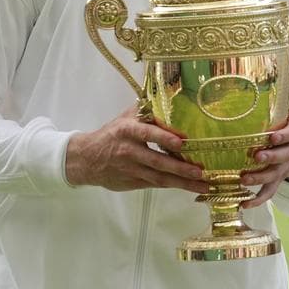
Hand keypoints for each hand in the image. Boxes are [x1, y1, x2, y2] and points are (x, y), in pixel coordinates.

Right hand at [64, 106, 207, 193]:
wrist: (86, 158)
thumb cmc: (113, 133)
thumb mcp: (126, 117)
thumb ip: (148, 111)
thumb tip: (173, 102)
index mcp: (128, 130)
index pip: (148, 133)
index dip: (164, 137)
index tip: (182, 142)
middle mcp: (129, 151)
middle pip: (157, 161)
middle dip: (180, 168)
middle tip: (200, 172)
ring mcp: (131, 169)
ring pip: (158, 177)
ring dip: (182, 182)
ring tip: (202, 184)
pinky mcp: (132, 183)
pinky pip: (155, 184)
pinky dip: (172, 185)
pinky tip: (188, 186)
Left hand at [240, 114, 288, 208]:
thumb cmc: (285, 128)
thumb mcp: (286, 115)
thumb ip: (273, 106)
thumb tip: (249, 83)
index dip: (282, 136)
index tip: (272, 136)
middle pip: (282, 156)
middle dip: (270, 157)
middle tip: (257, 157)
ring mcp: (283, 169)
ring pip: (273, 175)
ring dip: (259, 178)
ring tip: (244, 180)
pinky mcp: (276, 181)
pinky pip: (268, 193)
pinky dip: (256, 200)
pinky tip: (243, 204)